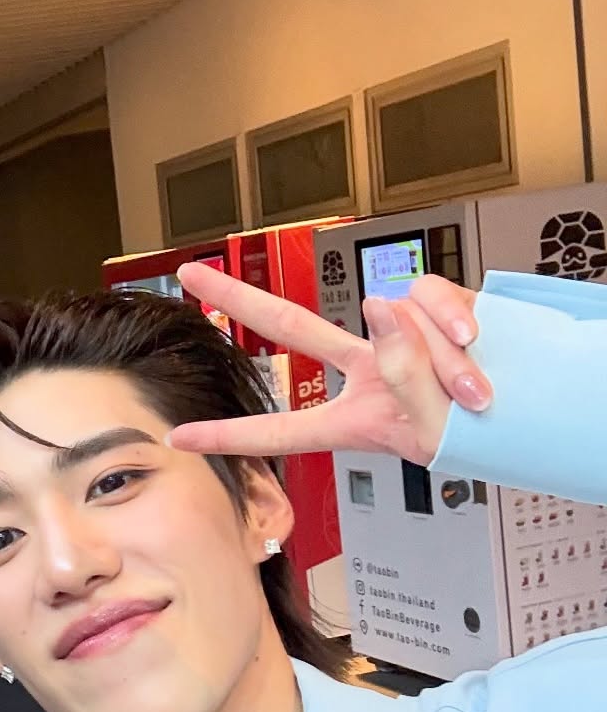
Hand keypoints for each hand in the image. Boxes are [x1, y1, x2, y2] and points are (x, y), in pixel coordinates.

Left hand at [167, 264, 492, 466]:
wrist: (532, 411)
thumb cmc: (478, 436)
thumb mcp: (434, 424)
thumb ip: (402, 369)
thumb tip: (377, 305)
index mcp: (353, 417)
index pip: (281, 427)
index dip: (230, 436)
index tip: (179, 437)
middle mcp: (366, 370)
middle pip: (290, 325)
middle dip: (238, 299)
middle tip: (188, 275)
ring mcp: (399, 336)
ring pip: (394, 313)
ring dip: (438, 352)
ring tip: (471, 386)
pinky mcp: (434, 310)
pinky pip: (431, 295)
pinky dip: (453, 320)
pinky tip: (475, 344)